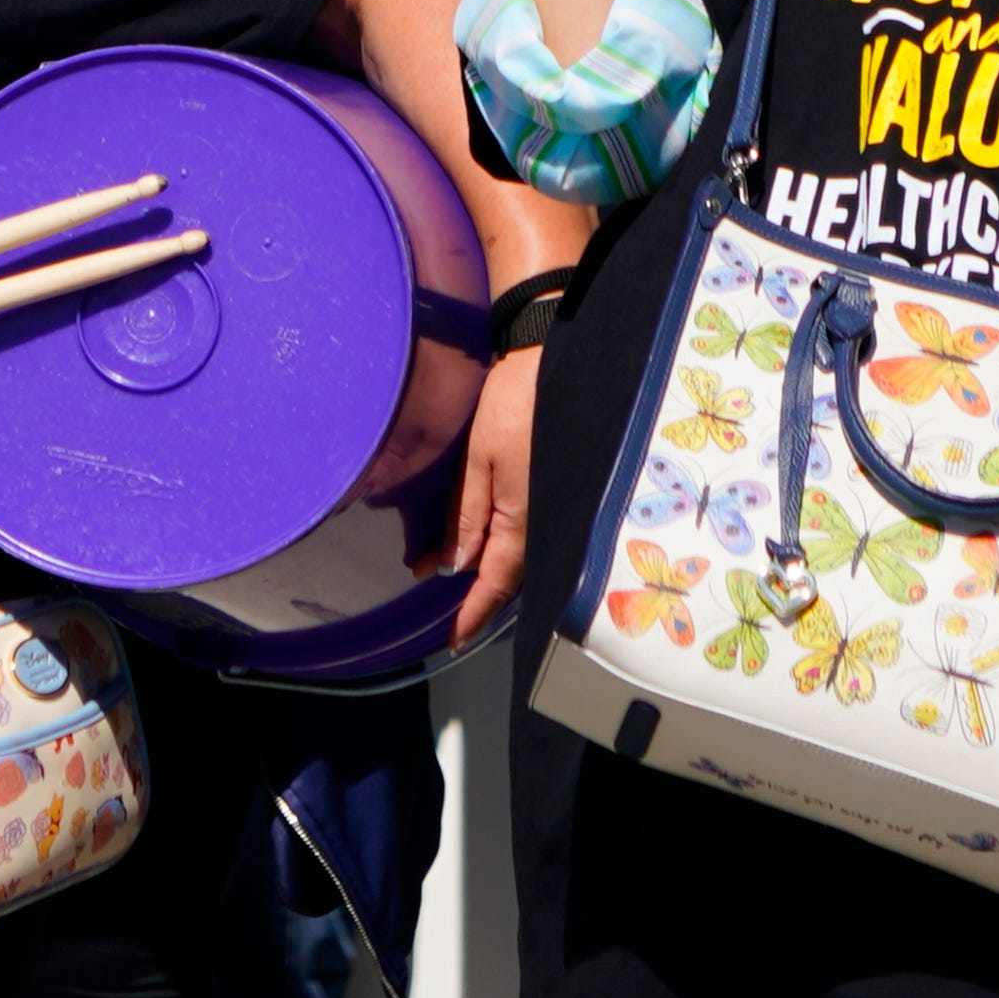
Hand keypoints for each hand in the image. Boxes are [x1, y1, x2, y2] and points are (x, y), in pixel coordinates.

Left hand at [438, 347, 539, 644]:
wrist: (554, 357)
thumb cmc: (514, 403)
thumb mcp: (478, 460)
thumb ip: (466, 515)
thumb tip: (453, 567)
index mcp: (523, 519)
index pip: (495, 583)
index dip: (473, 614)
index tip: (454, 640)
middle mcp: (543, 519)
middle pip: (507, 572)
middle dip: (474, 593)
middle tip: (443, 605)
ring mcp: (551, 503)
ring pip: (516, 551)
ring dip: (484, 565)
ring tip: (447, 570)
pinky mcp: (553, 484)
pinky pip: (526, 528)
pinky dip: (500, 541)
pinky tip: (482, 537)